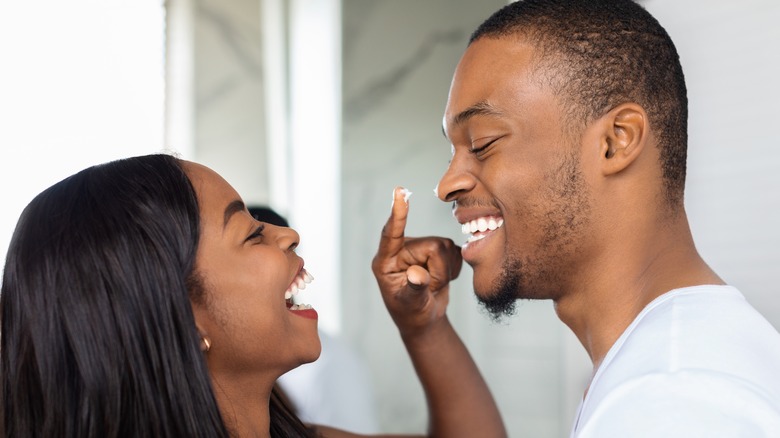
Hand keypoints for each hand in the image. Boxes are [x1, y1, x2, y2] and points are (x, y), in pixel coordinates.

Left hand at [371, 187, 462, 337]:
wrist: (425, 318)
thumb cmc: (412, 313)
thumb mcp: (411, 305)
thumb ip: (414, 289)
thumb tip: (417, 274)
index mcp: (386, 261)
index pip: (391, 234)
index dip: (398, 214)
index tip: (399, 192)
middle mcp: (401, 249)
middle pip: (432, 245)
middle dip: (439, 270)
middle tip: (431, 288)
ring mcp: (419, 247)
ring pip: (446, 247)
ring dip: (446, 271)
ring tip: (434, 285)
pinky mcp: (436, 248)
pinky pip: (455, 250)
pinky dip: (454, 269)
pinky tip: (442, 280)